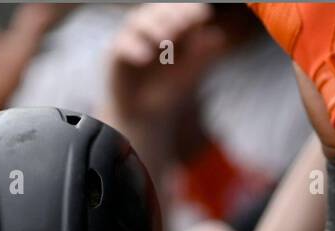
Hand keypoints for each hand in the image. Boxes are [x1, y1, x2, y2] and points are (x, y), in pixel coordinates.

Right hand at [107, 3, 231, 123]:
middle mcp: (153, 26)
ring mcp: (134, 38)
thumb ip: (202, 57)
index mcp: (176, 27)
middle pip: (160, 9)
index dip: (190, 11)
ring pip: (139, 20)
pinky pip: (123, 44)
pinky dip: (133, 47)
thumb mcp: (190, 75)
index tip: (201, 16)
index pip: (183, 10)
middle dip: (171, 15)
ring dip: (153, 26)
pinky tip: (145, 57)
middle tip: (182, 26)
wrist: (146, 115)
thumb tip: (218, 37)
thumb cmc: (171, 90)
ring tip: (165, 39)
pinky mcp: (117, 53)